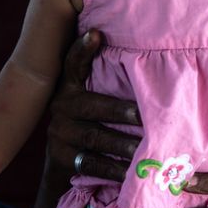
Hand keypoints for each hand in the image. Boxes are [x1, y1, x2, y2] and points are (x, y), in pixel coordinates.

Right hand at [46, 29, 139, 183]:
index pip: (73, 64)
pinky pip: (93, 163)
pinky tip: (134, 172)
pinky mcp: (62, 159)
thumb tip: (102, 35)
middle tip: (147, 117)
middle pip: (93, 106)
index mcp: (68, 88)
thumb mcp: (87, 95)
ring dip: (123, 144)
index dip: (82, 49)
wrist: (62, 165)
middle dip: (121, 111)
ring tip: (146, 149)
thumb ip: (97, 72)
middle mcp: (60, 108)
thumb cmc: (87, 122)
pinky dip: (115, 169)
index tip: (96, 34)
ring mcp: (59, 135)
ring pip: (95, 138)